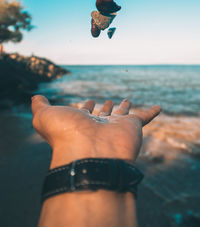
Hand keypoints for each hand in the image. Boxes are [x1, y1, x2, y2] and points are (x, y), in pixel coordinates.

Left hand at [31, 96, 160, 167]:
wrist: (89, 152)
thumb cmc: (65, 134)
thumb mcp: (44, 116)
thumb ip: (39, 106)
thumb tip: (35, 98)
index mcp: (81, 124)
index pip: (85, 114)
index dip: (86, 107)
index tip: (88, 102)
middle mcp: (98, 126)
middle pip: (103, 114)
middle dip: (105, 108)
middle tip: (107, 101)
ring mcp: (116, 127)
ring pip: (123, 115)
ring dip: (125, 108)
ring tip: (127, 100)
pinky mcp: (133, 127)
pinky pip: (145, 117)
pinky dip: (152, 112)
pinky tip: (158, 107)